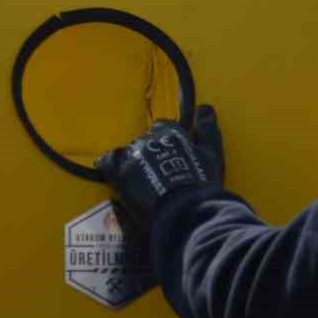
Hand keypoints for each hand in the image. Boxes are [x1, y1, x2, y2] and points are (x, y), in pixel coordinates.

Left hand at [95, 105, 223, 228]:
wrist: (184, 210)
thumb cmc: (201, 185)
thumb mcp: (211, 155)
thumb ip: (207, 130)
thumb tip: (205, 107)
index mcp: (172, 132)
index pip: (161, 127)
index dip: (163, 142)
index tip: (167, 158)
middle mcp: (150, 137)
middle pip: (144, 141)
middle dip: (147, 155)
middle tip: (155, 176)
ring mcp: (132, 152)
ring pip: (126, 152)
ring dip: (131, 164)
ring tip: (139, 184)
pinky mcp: (118, 169)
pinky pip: (106, 162)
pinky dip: (109, 169)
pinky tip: (115, 180)